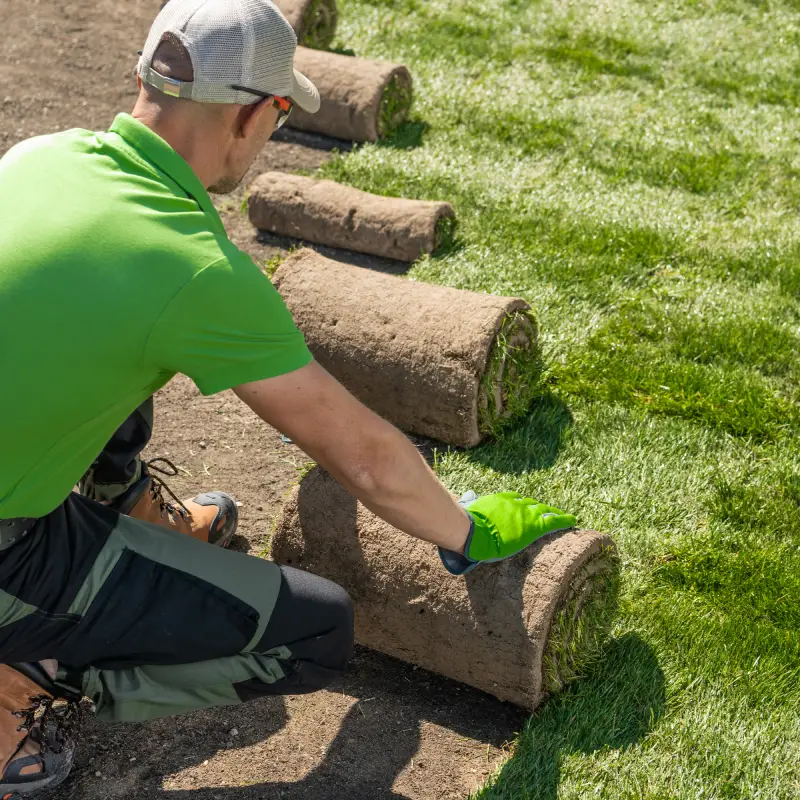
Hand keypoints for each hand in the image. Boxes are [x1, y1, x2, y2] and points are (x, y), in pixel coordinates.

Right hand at [438, 491, 575, 574]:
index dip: (523, 504)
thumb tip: (461, 500)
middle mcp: (515, 503)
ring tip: (562, 517)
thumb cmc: (467, 524)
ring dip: (552, 514)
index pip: (516, 500)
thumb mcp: (468, 510)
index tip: (526, 508)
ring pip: (544, 511)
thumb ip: (469, 505)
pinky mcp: (533, 526)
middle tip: (546, 512)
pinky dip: (563, 520)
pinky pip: (553, 521)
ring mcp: (525, 513)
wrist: (474, 532)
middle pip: (532, 504)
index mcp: (500, 500)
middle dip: (539, 508)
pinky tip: (572, 521)